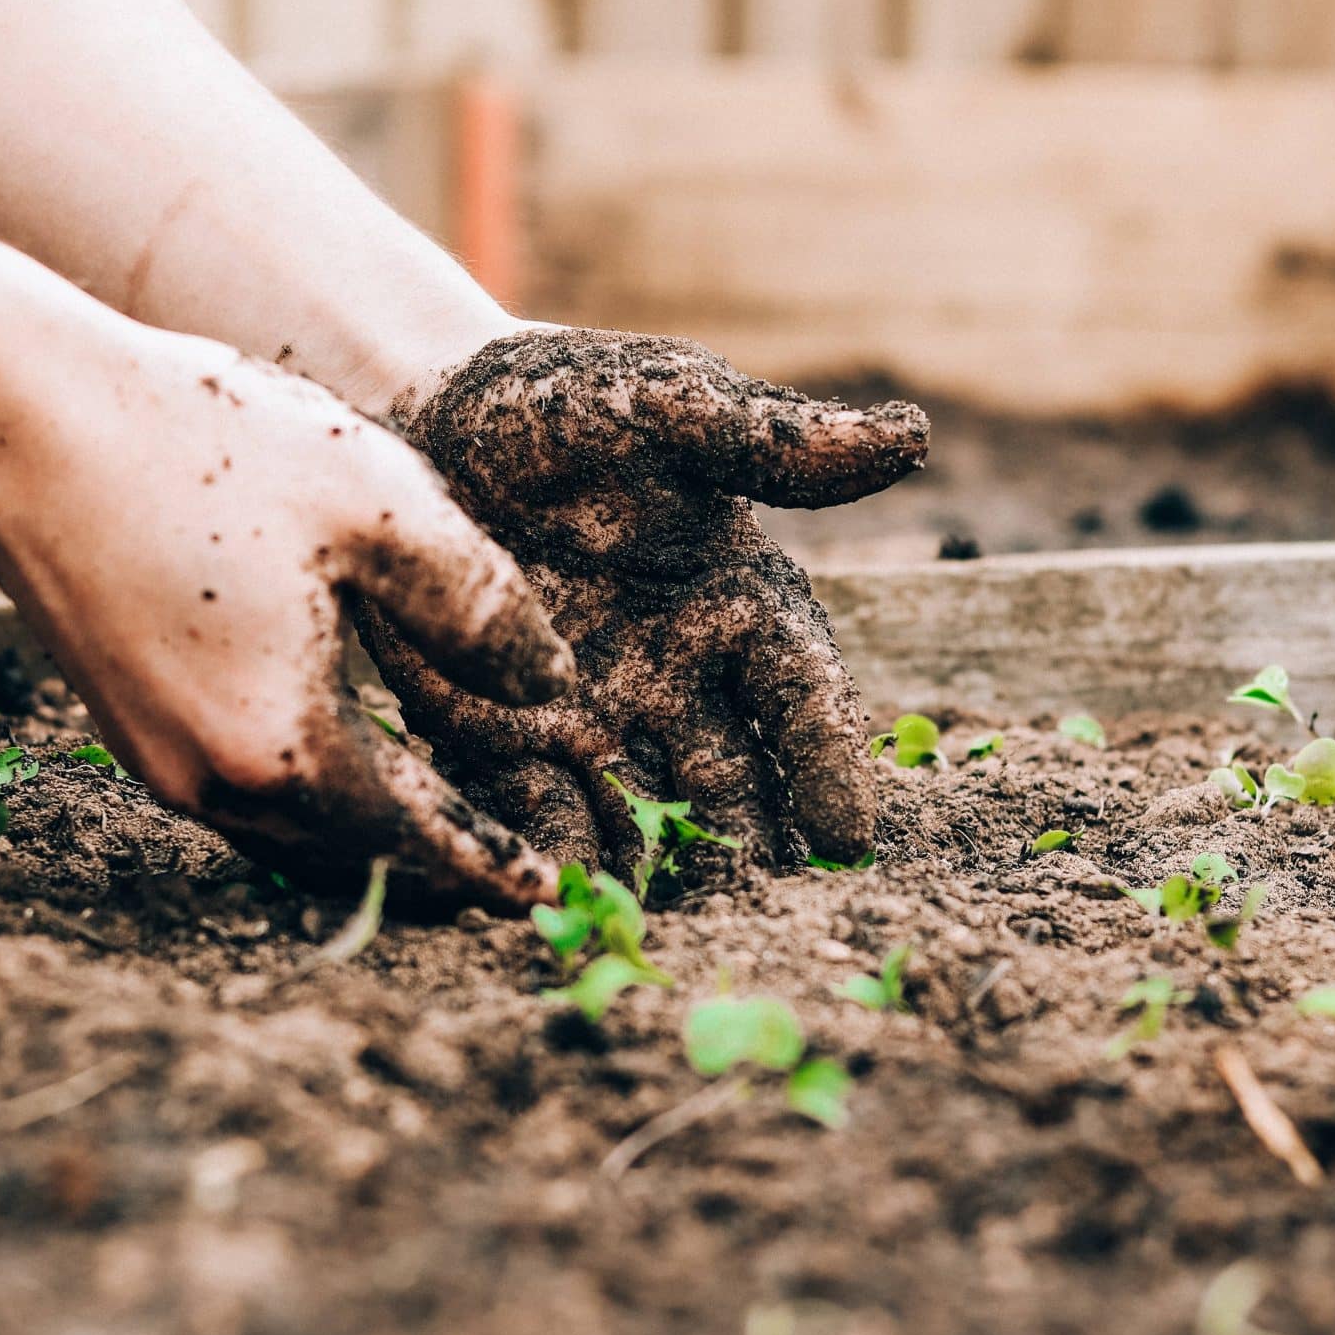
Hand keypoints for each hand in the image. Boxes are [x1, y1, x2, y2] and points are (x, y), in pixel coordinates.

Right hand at [0, 323, 574, 908]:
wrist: (22, 417)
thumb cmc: (206, 446)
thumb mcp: (383, 507)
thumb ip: (482, 609)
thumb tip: (552, 688)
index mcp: (287, 748)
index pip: (419, 840)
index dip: (491, 866)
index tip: (547, 896)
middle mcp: (214, 783)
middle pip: (354, 860)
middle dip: (436, 872)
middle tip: (508, 876)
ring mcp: (159, 761)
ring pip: (293, 838)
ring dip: (371, 843)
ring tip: (442, 830)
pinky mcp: (127, 726)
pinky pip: (244, 798)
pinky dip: (312, 802)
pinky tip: (346, 764)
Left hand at [359, 328, 928, 874]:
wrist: (422, 414)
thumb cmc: (563, 402)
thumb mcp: (665, 405)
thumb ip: (770, 440)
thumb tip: (911, 437)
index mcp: (740, 605)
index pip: (802, 695)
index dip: (829, 762)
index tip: (850, 835)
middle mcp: (681, 680)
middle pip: (734, 782)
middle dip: (750, 848)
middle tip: (763, 914)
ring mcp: (595, 720)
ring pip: (643, 816)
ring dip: (658, 873)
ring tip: (667, 932)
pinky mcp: (505, 740)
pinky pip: (536, 812)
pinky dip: (552, 856)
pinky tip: (557, 900)